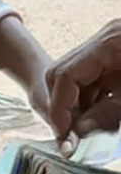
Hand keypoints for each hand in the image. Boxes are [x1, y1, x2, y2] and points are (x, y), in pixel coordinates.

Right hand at [45, 20, 120, 143]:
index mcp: (109, 42)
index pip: (65, 75)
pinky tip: (101, 110)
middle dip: (64, 106)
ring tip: (90, 125)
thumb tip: (77, 133)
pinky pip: (90, 75)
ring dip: (77, 103)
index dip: (60, 108)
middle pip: (62, 73)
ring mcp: (108, 42)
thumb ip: (106, 115)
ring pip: (73, 76)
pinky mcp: (113, 51)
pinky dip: (92, 97)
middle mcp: (105, 38)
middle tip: (74, 133)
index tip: (64, 135)